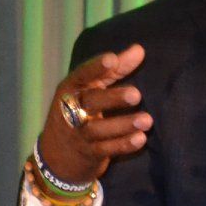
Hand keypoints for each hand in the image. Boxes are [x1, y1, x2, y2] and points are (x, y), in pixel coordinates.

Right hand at [35, 44, 151, 185]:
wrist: (57, 155)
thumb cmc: (81, 111)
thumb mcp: (92, 89)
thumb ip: (116, 70)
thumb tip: (140, 49)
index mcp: (72, 89)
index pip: (82, 75)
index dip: (95, 67)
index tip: (112, 59)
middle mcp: (71, 110)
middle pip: (90, 102)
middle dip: (112, 98)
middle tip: (136, 95)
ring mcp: (78, 134)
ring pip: (98, 129)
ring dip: (123, 125)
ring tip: (147, 120)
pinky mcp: (89, 154)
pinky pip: (105, 150)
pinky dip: (123, 145)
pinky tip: (140, 139)